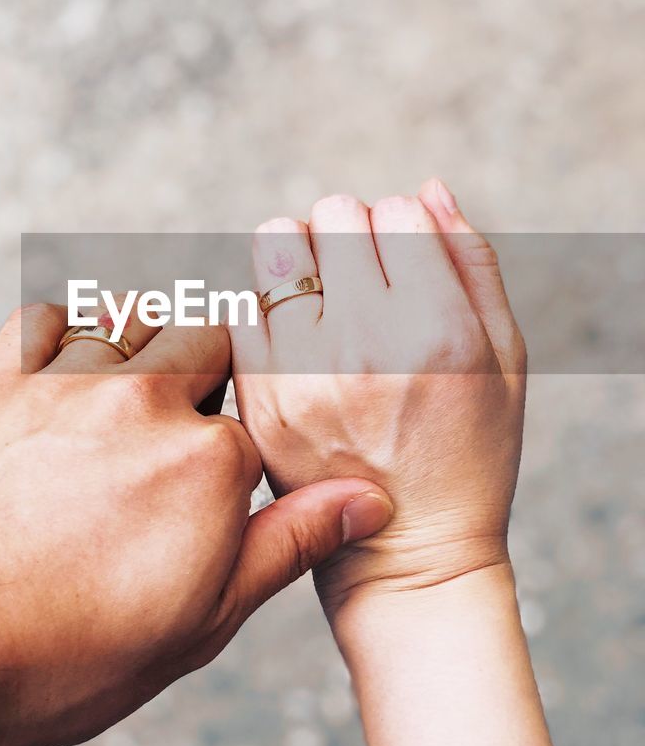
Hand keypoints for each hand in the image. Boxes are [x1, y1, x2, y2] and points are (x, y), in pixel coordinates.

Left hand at [0, 305, 393, 745]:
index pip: (262, 420)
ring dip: (147, 338)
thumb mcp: (201, 620)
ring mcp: (70, 381)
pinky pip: (45, 313)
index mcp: (211, 460)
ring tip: (134, 389)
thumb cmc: (69, 652)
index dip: (251, 449)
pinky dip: (65, 323)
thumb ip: (287, 544)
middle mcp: (148, 400)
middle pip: (211, 341)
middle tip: (190, 420)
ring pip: (135, 313)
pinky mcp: (1, 380)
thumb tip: (365, 498)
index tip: (232, 471)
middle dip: (212, 373)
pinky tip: (67, 359)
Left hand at [231, 178, 525, 615]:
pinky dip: (264, 310)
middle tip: (358, 282)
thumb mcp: (504, 359)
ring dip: (297, 259)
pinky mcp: (257, 398)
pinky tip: (291, 341)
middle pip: (330, 217)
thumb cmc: (469, 451)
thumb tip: (427, 189)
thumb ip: (471, 265)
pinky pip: (242, 307)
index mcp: (437, 331)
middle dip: (347, 235)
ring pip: (275, 249)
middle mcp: (365, 346)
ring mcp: (302, 373)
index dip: (400, 230)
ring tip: (318, 299)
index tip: (401, 266)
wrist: (405, 557)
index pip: (394, 212)